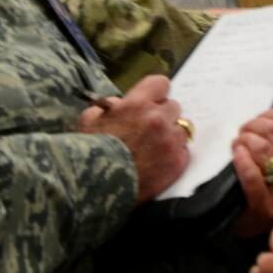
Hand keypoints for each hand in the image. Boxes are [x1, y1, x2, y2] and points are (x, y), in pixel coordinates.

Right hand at [79, 75, 190, 201]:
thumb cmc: (88, 152)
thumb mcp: (89, 120)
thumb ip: (107, 105)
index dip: (155, 94)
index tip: (151, 102)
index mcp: (137, 104)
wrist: (98, 189)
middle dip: (162, 115)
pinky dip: (174, 154)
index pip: (161, 83)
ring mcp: (170, 141)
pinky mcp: (178, 162)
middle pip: (173, 107)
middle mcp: (158, 118)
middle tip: (149, 129)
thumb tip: (120, 103)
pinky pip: (184, 150)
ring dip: (171, 134)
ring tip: (155, 147)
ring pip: (182, 128)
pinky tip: (159, 162)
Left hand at [229, 108, 272, 237]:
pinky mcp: (265, 207)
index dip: (272, 115)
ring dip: (244, 140)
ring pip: (263, 149)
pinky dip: (241, 160)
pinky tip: (237, 156)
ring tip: (239, 143)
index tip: (262, 120)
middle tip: (245, 132)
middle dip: (254, 126)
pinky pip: (251, 175)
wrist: (261, 220)